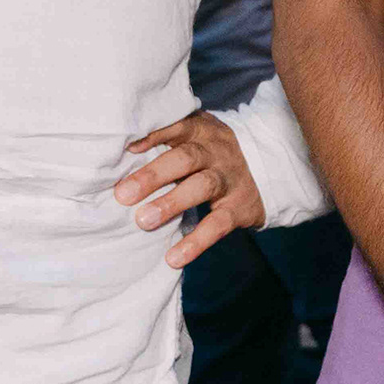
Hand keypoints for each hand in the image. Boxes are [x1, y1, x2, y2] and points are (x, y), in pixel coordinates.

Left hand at [119, 108, 264, 266]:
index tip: (126, 147)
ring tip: (143, 221)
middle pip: (186, 158)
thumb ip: (164, 140)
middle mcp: (216, 150)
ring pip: (202, 186)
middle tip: (123, 195)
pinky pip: (217, 225)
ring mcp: (229, 178)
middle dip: (153, 175)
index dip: (153, 134)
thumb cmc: (210, 154)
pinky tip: (174, 257)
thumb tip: (115, 153)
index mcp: (200, 130)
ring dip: (171, 203)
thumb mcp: (193, 138)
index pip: (176, 126)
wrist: (267, 169)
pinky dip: (196, 242)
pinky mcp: (239, 207)